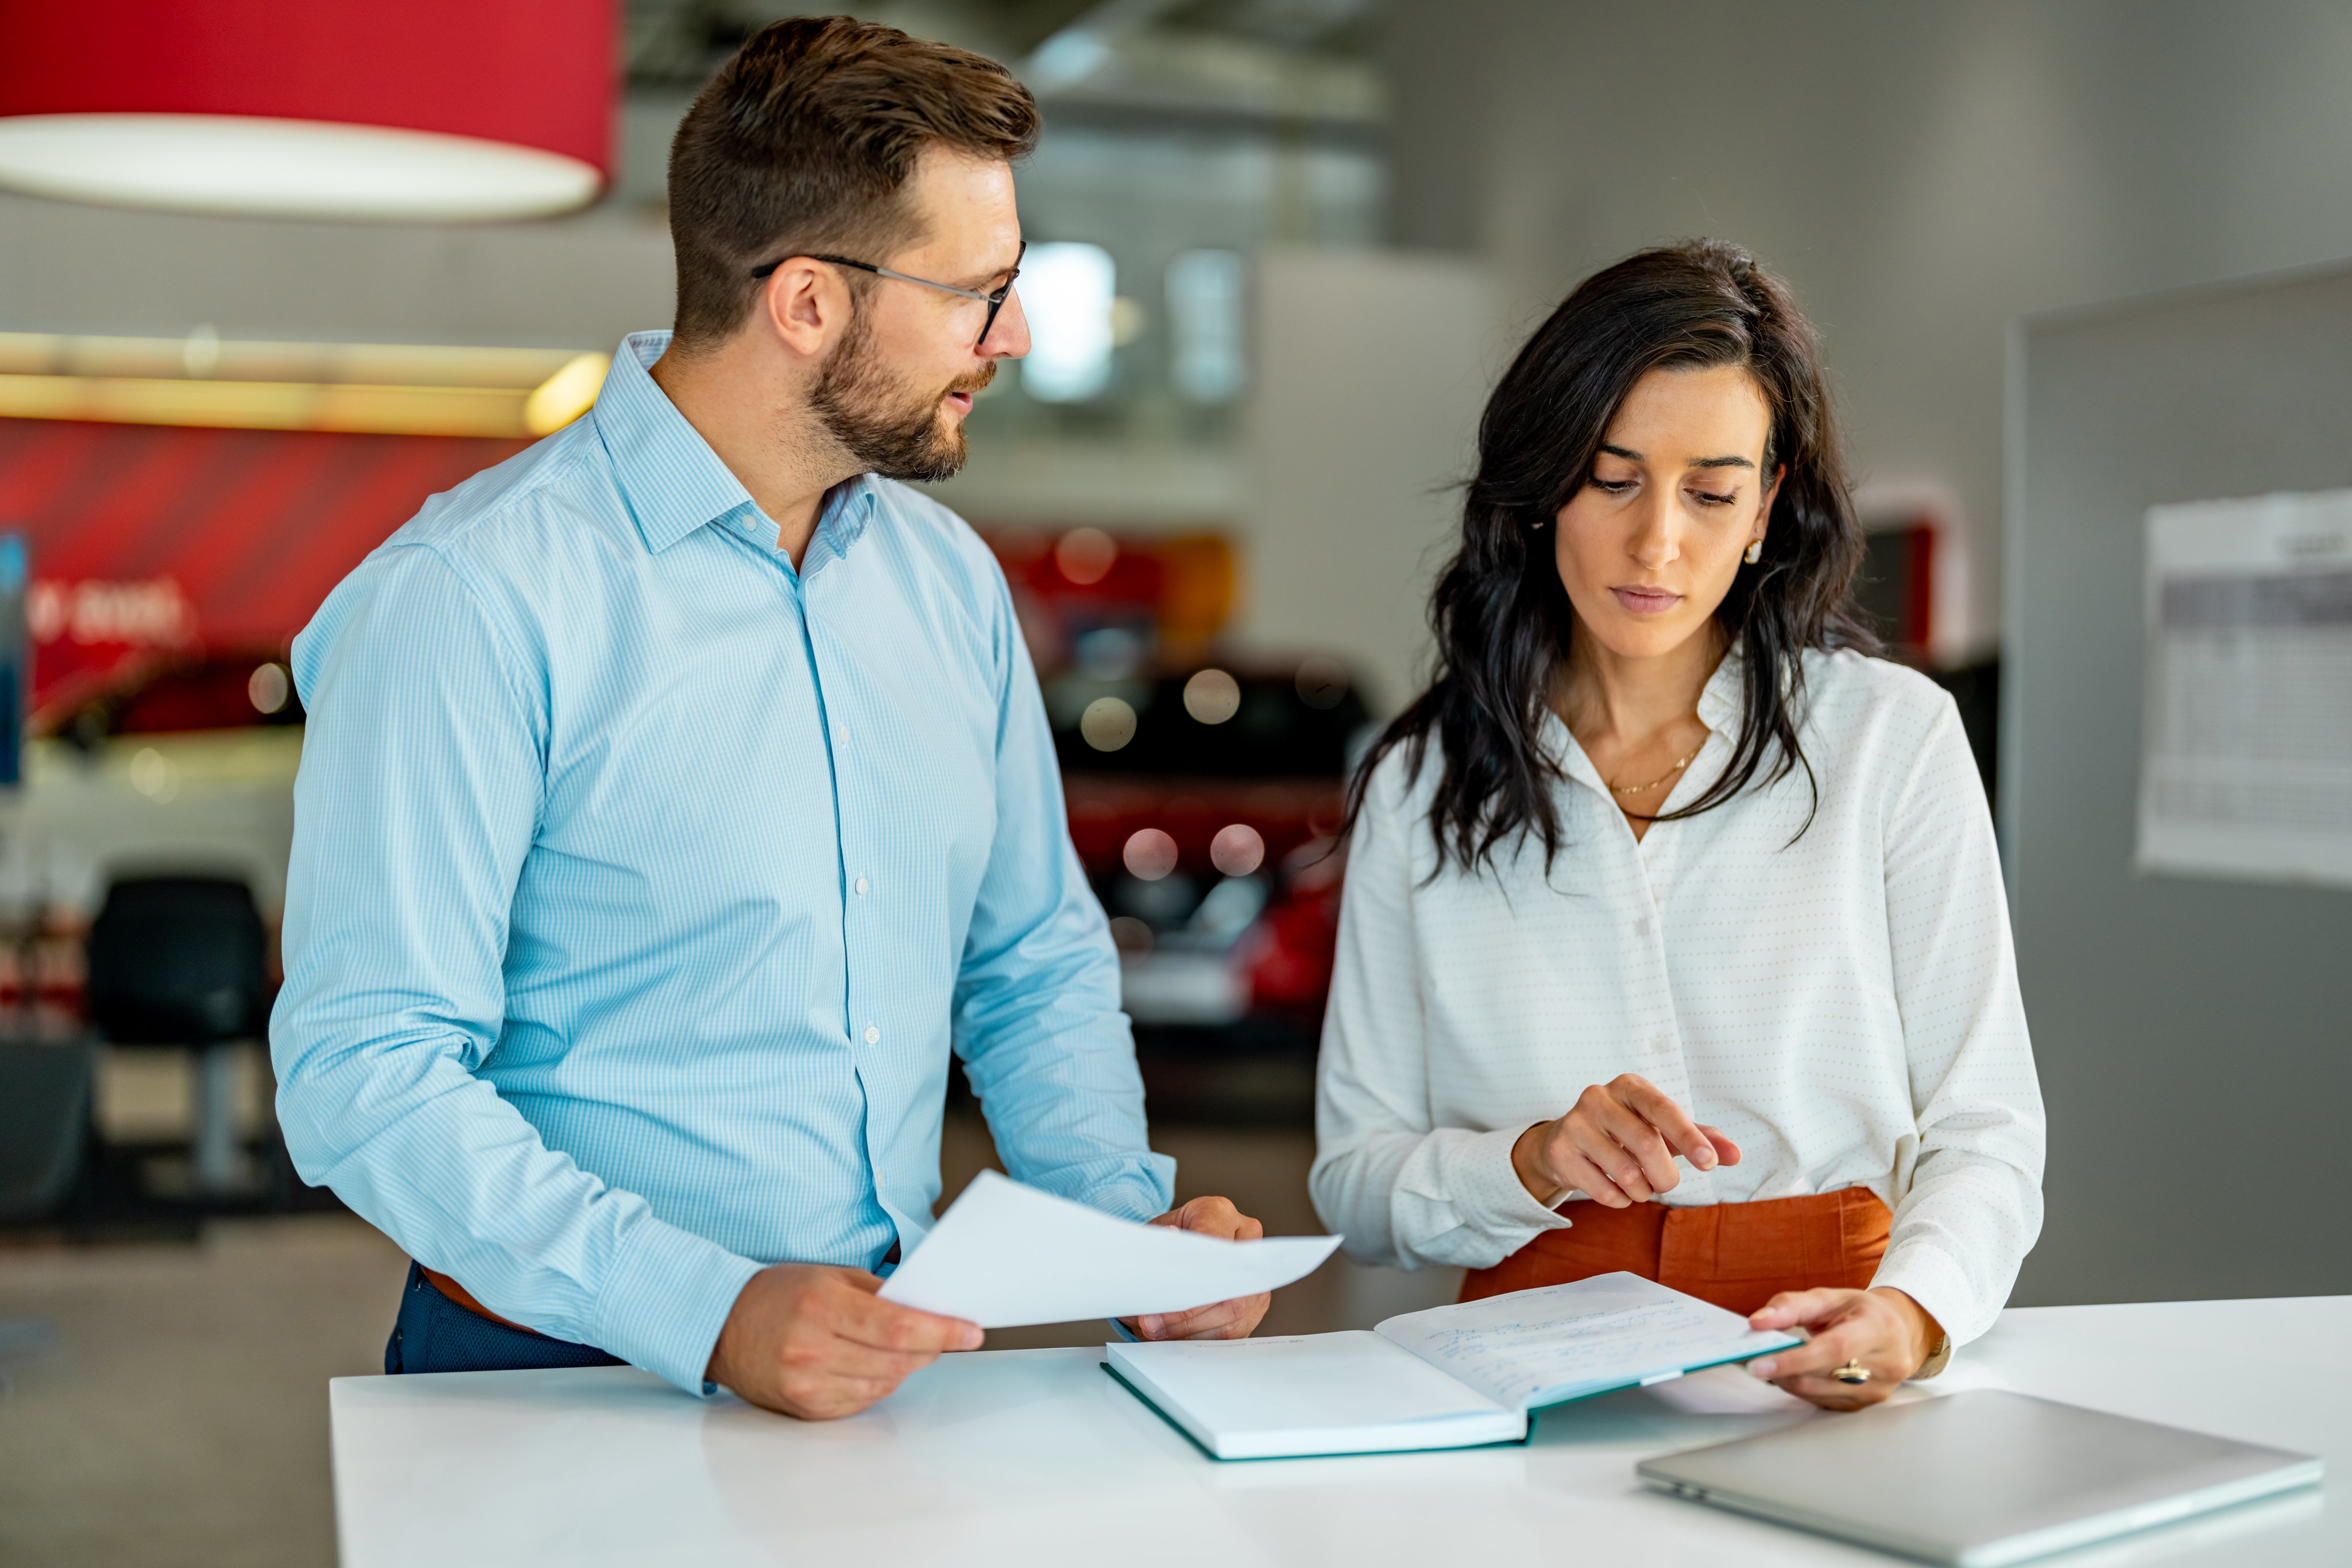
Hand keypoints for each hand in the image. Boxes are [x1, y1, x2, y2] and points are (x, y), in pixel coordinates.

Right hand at [705, 1263, 980, 1419]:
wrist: (721, 1326)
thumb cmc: (778, 1295)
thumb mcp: (829, 1276)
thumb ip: (879, 1293)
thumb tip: (928, 1310)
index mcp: (821, 1308)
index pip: (899, 1326)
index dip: (943, 1331)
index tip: (972, 1331)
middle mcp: (812, 1351)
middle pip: (897, 1358)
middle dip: (931, 1347)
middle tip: (947, 1334)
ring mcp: (808, 1385)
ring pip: (884, 1383)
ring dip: (906, 1365)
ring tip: (906, 1345)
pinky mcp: (806, 1408)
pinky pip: (863, 1400)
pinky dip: (879, 1382)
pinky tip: (874, 1363)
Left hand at [1123, 1195, 1273, 1340]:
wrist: (1181, 1245)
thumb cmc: (1167, 1239)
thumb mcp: (1153, 1236)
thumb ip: (1155, 1249)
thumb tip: (1161, 1259)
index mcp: (1220, 1213)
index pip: (1214, 1246)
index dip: (1191, 1275)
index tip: (1163, 1295)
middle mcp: (1247, 1239)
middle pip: (1228, 1286)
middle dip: (1187, 1314)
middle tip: (1150, 1324)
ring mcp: (1256, 1273)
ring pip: (1233, 1314)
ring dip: (1192, 1331)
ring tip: (1157, 1334)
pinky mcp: (1256, 1303)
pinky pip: (1235, 1330)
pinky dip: (1202, 1339)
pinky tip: (1176, 1339)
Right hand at [1511, 1073, 1741, 1206]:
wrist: (1565, 1141)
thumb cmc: (1625, 1132)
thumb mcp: (1663, 1130)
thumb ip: (1701, 1138)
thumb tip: (1736, 1155)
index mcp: (1629, 1086)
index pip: (1664, 1109)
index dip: (1689, 1137)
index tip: (1709, 1163)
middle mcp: (1598, 1097)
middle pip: (1646, 1144)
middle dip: (1666, 1176)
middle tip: (1666, 1184)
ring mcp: (1575, 1123)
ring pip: (1625, 1173)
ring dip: (1643, 1192)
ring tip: (1640, 1187)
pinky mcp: (1560, 1152)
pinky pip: (1603, 1191)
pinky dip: (1621, 1201)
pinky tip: (1618, 1191)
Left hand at [1743, 1287, 1942, 1410]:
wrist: (1897, 1332)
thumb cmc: (1860, 1312)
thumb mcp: (1829, 1297)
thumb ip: (1791, 1306)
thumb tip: (1758, 1322)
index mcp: (1879, 1329)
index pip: (1834, 1349)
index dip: (1793, 1359)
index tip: (1758, 1364)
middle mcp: (1886, 1364)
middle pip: (1822, 1376)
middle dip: (1782, 1370)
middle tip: (1753, 1360)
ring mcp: (1879, 1390)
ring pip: (1818, 1393)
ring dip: (1787, 1380)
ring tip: (1772, 1363)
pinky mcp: (1866, 1405)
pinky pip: (1823, 1402)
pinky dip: (1801, 1388)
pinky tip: (1794, 1373)